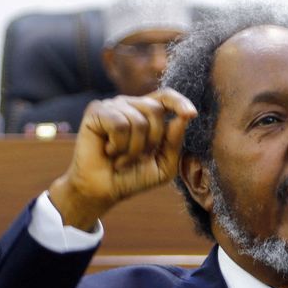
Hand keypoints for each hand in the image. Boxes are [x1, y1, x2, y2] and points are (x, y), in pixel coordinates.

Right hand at [48, 89, 196, 229]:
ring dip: (133, 149)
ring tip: (121, 158)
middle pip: (155, 110)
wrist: (103, 190)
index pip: (167, 97)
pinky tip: (109, 151)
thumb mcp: (164, 166)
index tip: (191, 115)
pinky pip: (119, 124)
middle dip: (152, 141)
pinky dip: (118, 145)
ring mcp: (113, 105)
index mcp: (148, 114)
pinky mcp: (96, 110)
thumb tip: (182, 118)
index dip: (180, 102)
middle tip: (138, 157)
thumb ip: (175, 143)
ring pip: (138, 121)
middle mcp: (131, 105)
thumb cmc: (133, 177)